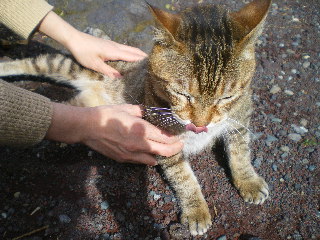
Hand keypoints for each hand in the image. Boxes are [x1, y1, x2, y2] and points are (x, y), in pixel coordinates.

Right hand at [46, 103, 183, 165]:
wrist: (87, 127)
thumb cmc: (107, 114)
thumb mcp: (127, 108)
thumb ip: (142, 111)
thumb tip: (152, 112)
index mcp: (142, 130)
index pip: (165, 137)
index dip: (175, 137)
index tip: (180, 135)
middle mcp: (140, 145)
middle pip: (164, 151)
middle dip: (175, 149)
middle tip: (180, 144)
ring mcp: (131, 154)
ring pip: (154, 160)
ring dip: (162, 155)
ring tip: (166, 149)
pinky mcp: (123, 159)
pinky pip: (141, 162)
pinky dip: (149, 159)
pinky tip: (150, 154)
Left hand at [67, 32, 146, 77]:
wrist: (74, 39)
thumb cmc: (83, 53)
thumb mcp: (95, 65)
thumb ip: (108, 71)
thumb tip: (120, 78)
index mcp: (114, 52)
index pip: (132, 56)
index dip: (141, 61)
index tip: (150, 66)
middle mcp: (116, 46)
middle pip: (133, 50)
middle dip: (143, 57)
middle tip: (151, 64)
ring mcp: (113, 44)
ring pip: (130, 48)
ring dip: (138, 54)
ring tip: (144, 61)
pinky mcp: (109, 44)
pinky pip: (124, 48)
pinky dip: (131, 52)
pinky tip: (131, 57)